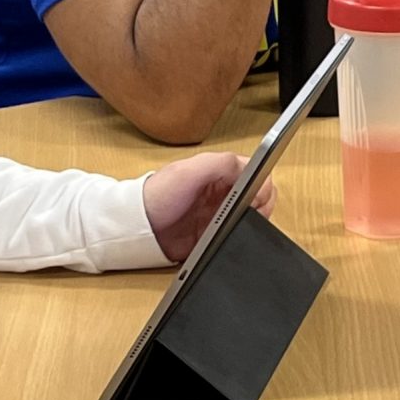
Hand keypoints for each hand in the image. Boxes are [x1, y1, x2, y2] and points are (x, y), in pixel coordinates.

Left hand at [142, 152, 278, 262]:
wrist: (137, 228)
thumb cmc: (157, 196)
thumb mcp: (188, 171)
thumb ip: (221, 163)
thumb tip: (250, 167)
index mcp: (220, 171)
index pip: (256, 172)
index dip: (263, 185)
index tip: (257, 198)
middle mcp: (223, 190)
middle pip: (259, 195)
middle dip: (262, 205)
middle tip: (251, 215)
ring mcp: (221, 212)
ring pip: (252, 215)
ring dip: (253, 221)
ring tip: (240, 226)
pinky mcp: (216, 233)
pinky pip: (238, 234)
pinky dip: (241, 236)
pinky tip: (233, 237)